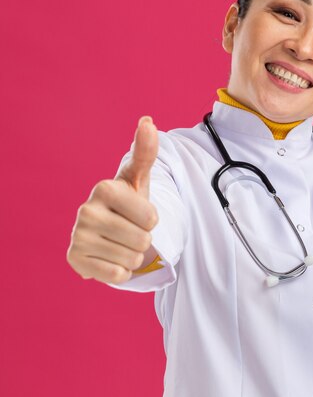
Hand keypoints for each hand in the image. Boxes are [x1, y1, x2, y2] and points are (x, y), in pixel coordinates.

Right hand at [67, 116, 159, 283]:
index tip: (137, 212)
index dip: (152, 219)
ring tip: (121, 242)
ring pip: (132, 259)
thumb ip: (146, 152)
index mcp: (103, 188)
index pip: (152, 218)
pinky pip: (118, 275)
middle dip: (143, 239)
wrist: (108, 231)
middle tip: (129, 230)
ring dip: (134, 255)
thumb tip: (148, 121)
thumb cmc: (129, 202)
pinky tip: (110, 257)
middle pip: (143, 240)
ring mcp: (78, 237)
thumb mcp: (139, 178)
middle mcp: (85, 211)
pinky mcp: (75, 262)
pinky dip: (121, 271)